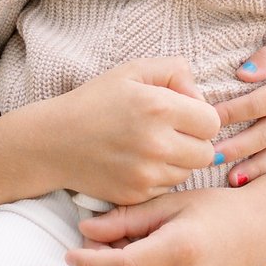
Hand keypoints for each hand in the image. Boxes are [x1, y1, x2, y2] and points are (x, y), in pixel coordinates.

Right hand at [38, 59, 223, 206]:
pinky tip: (138, 162)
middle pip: (206, 152)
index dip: (199, 116)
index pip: (211, 122)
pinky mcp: (137, 195)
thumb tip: (199, 97)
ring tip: (152, 147)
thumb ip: (175, 71)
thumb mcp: (133, 71)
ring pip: (188, 172)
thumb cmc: (95, 101)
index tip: (182, 114)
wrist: (53, 142)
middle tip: (171, 132)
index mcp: (159, 107)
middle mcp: (156, 143)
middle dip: (194, 141)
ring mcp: (146, 173)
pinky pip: (167, 187)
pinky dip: (159, 177)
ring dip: (178, 161)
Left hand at [71, 189, 242, 265]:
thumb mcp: (171, 203)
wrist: (259, 234)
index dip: (89, 261)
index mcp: (181, 248)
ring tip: (113, 257)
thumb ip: (127, 218)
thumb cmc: (215, 210)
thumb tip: (86, 230)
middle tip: (96, 244)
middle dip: (99, 265)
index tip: (70, 253)